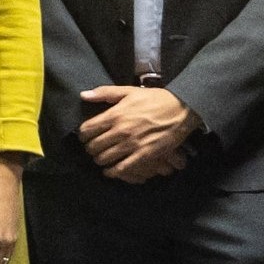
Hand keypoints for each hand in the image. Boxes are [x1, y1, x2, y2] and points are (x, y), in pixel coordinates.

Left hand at [77, 85, 197, 182]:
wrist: (180, 109)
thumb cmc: (154, 99)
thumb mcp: (129, 91)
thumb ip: (105, 93)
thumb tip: (83, 95)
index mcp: (114, 114)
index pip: (87, 130)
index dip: (83, 135)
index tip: (85, 137)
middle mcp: (120, 130)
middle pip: (93, 146)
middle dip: (90, 149)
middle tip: (93, 149)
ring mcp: (132, 144)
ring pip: (104, 159)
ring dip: (100, 160)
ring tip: (102, 158)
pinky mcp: (144, 155)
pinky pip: (122, 168)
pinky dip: (113, 171)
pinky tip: (111, 171)